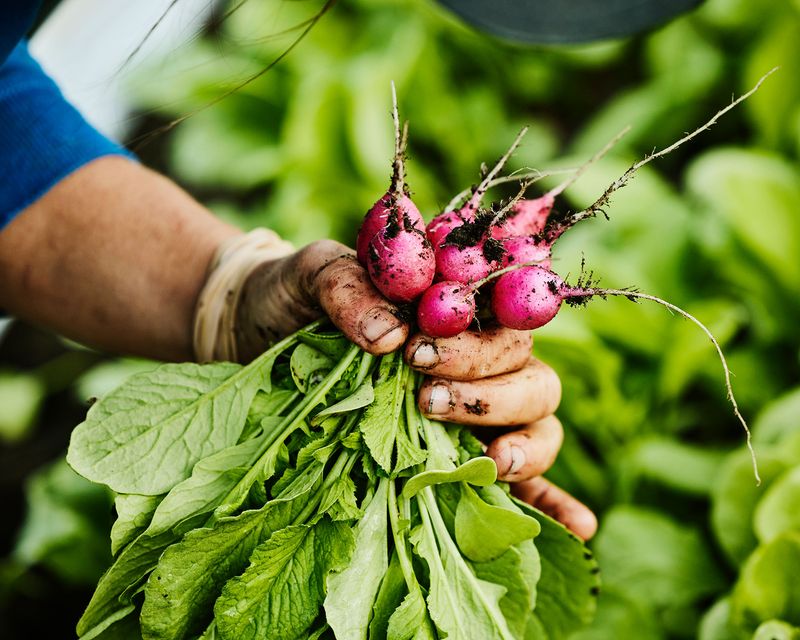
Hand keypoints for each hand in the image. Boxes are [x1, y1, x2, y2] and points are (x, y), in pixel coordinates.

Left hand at [236, 239, 596, 538]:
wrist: (256, 333)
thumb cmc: (290, 296)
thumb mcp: (309, 277)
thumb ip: (347, 288)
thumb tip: (390, 336)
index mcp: (449, 307)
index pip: (501, 315)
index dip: (477, 339)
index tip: (421, 353)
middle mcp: (473, 358)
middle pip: (528, 372)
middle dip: (488, 392)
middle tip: (425, 399)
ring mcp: (471, 409)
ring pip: (538, 419)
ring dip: (524, 441)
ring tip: (488, 460)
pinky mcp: (455, 454)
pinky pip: (523, 480)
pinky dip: (553, 501)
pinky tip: (579, 528)